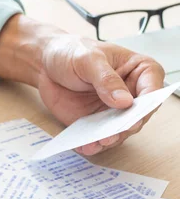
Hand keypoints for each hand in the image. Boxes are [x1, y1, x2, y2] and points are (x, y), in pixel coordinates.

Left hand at [38, 36, 164, 154]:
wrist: (45, 64)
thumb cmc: (72, 52)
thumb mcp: (88, 59)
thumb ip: (106, 79)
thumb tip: (124, 101)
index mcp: (138, 70)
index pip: (152, 88)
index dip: (148, 103)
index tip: (136, 113)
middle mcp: (130, 93)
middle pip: (138, 115)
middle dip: (127, 126)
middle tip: (114, 132)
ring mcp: (113, 110)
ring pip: (120, 130)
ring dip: (110, 138)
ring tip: (97, 142)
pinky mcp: (96, 122)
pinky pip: (99, 137)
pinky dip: (93, 143)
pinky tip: (86, 146)